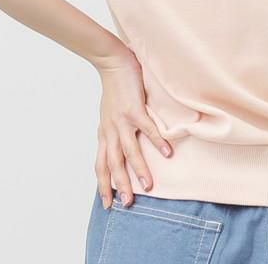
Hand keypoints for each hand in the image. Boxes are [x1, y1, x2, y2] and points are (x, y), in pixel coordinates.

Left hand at [94, 49, 172, 209]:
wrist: (113, 63)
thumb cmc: (114, 88)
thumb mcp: (108, 114)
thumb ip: (111, 130)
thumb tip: (115, 144)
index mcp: (104, 133)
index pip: (100, 164)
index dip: (103, 184)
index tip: (106, 204)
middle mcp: (110, 130)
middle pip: (113, 164)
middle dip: (120, 185)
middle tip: (127, 204)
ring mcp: (122, 120)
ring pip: (129, 151)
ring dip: (139, 169)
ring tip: (148, 186)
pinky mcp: (134, 109)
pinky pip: (147, 129)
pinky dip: (157, 141)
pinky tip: (167, 153)